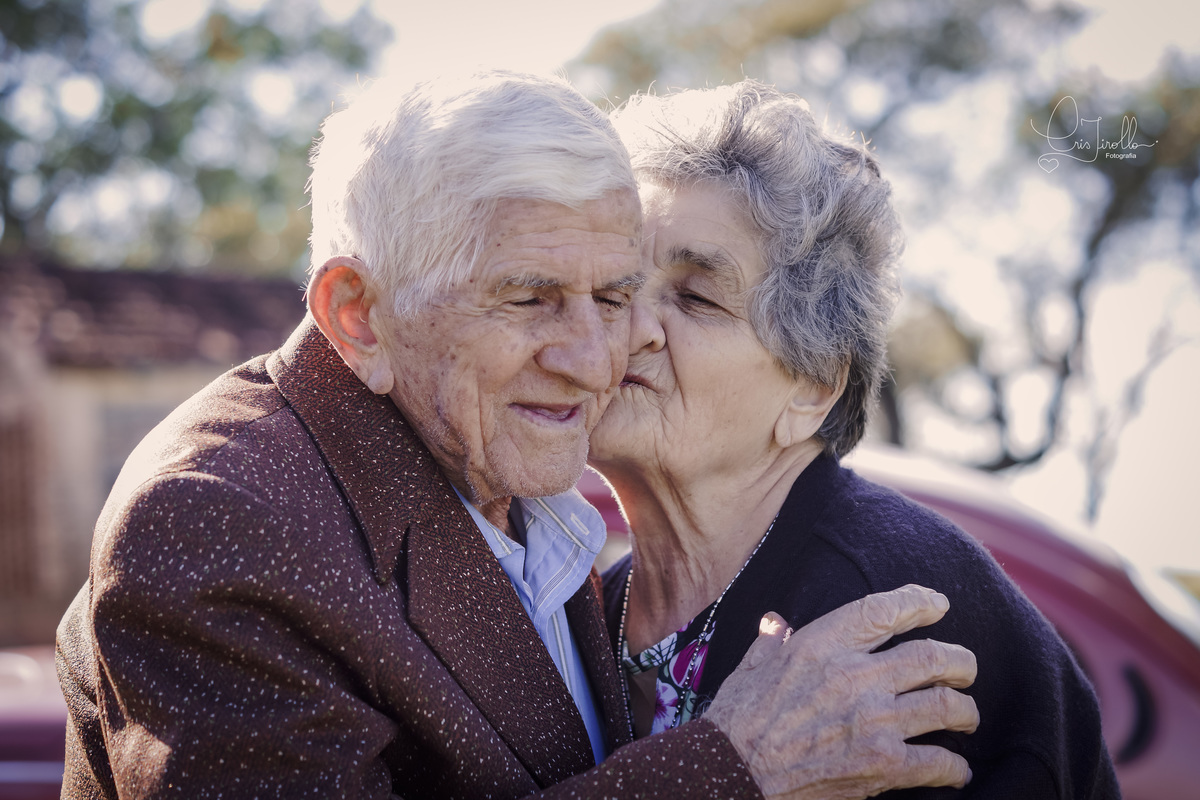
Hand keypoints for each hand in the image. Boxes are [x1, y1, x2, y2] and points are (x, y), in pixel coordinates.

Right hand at [704, 584, 978, 799]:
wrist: (731, 771)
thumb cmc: (737, 719)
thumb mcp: (751, 666)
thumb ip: (771, 640)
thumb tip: (775, 622)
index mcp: (823, 644)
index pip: (885, 610)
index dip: (919, 602)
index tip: (938, 604)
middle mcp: (856, 676)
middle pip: (933, 657)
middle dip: (960, 662)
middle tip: (965, 670)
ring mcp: (875, 722)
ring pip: (947, 706)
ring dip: (966, 712)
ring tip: (967, 716)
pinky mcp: (882, 766)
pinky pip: (938, 762)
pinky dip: (954, 767)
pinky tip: (956, 770)